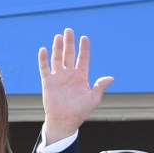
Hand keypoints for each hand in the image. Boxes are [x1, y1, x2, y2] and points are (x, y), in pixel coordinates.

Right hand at [38, 28, 113, 143]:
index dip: (84, 48)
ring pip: (57, 58)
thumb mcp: (93, 99)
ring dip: (57, 47)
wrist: (64, 121)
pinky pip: (44, 68)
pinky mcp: (48, 82)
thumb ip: (100, 87)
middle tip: (69, 31)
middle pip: (69, 54)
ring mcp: (58, 77)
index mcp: (80, 76)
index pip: (83, 58)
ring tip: (58, 36)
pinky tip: (44, 50)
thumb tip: (110, 78)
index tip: (84, 38)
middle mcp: (69, 74)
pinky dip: (43, 59)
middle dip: (69, 43)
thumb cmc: (80, 112)